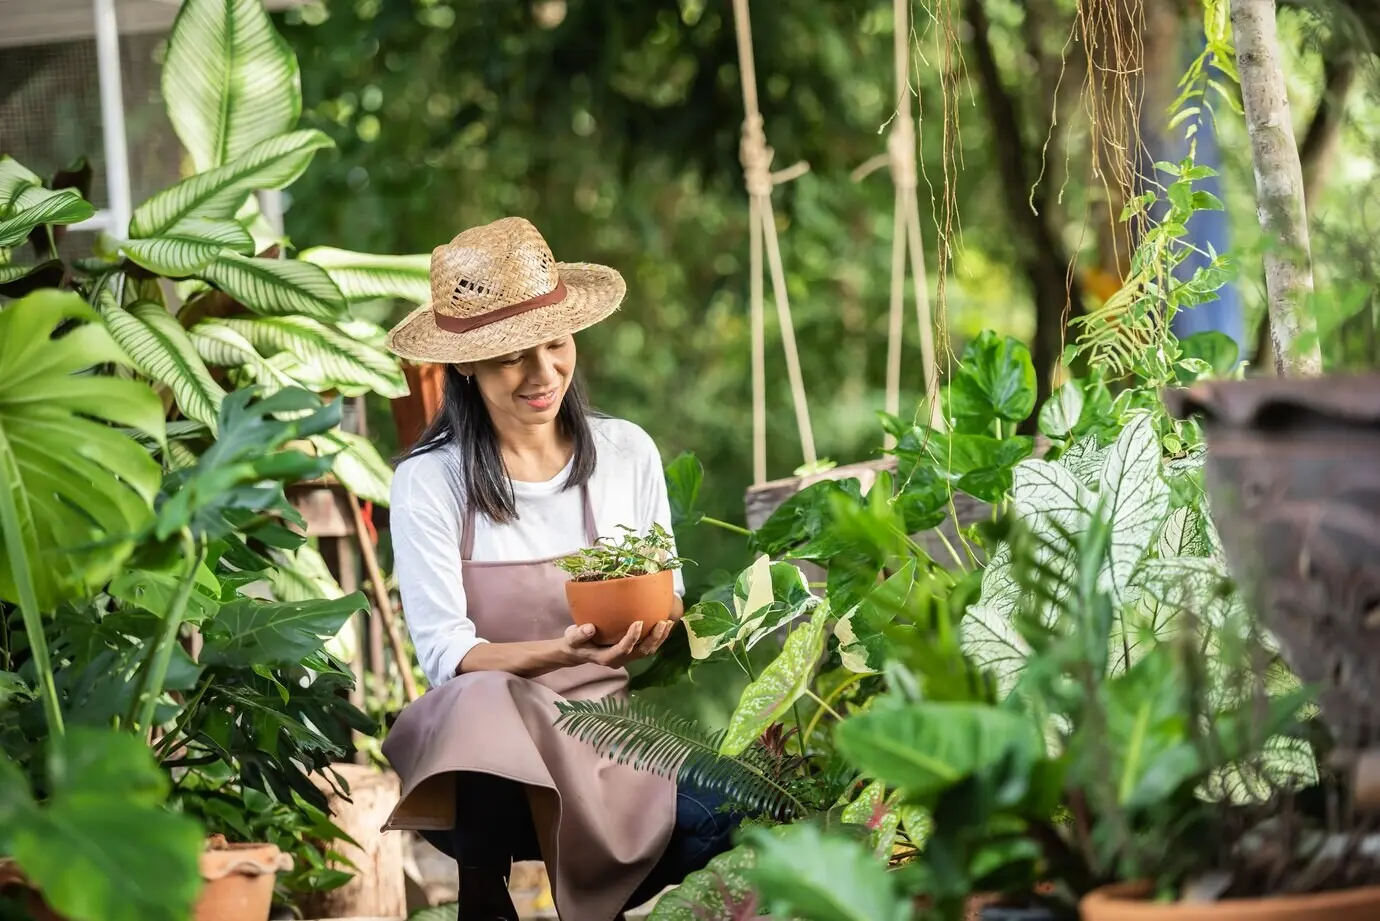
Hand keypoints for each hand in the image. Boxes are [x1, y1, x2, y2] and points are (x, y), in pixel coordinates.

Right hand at [559, 620, 674, 668]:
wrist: (578, 652)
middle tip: (662, 621)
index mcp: (606, 658)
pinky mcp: (632, 652)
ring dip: (660, 638)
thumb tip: (589, 628)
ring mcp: (628, 657)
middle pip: (641, 652)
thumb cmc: (575, 644)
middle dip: (653, 638)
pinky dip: (658, 637)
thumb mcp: (572, 639)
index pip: (623, 649)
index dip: (632, 638)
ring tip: (669, 622)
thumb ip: (578, 635)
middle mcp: (621, 660)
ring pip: (648, 651)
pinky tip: (665, 623)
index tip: (638, 621)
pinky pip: (648, 646)